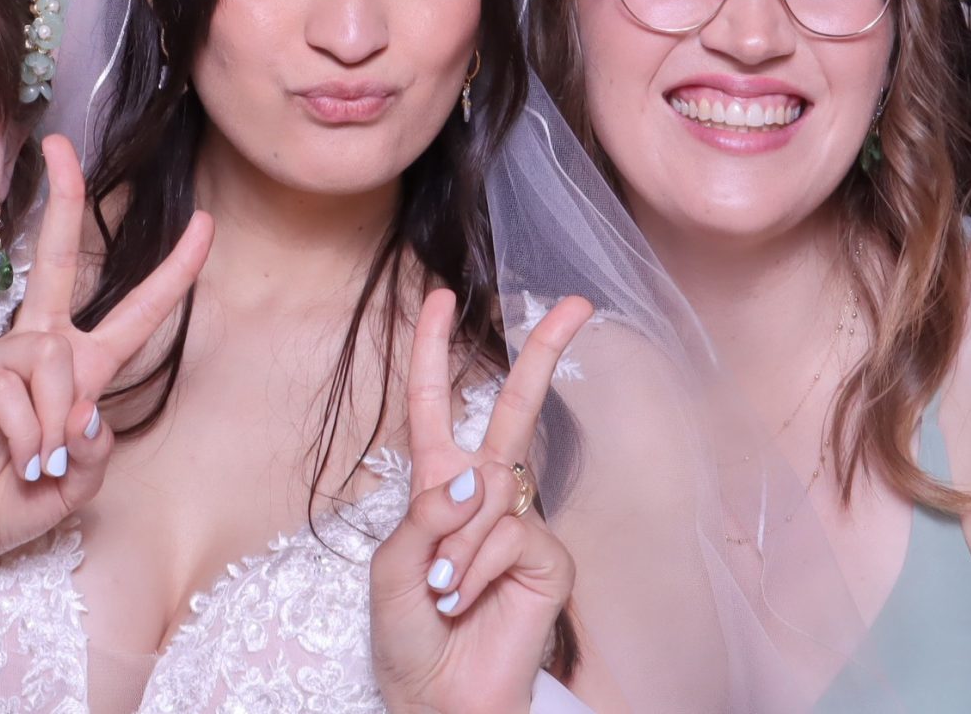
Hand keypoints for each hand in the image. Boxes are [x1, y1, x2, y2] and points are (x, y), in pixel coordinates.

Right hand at [0, 133, 213, 573]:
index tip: (205, 223)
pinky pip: (11, 389)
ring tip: (40, 462)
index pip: (131, 312)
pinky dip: (27, 436)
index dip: (172, 270)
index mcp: (75, 365)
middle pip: (55, 259)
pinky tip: (17, 461)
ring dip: (58, 423)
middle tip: (60, 145)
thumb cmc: (14, 500)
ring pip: (53, 360)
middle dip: (61, 198)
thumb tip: (84, 408)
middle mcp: (36, 347)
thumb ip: (97, 446)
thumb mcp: (79, 479)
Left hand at [370, 287, 595, 713]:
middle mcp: (483, 495)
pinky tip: (466, 601)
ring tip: (442, 595)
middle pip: (514, 409)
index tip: (443, 297)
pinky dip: (475, 568)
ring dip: (453, 548)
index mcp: (435, 485)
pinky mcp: (547, 558)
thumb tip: (477, 476)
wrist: (440, 700)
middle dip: (543, 353)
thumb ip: (424, 515)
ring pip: (492, 489)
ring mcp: (520, 524)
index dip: (436, 350)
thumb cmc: (408, 637)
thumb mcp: (392, 568)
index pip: (436, 404)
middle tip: (578, 303)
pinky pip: (508, 536)